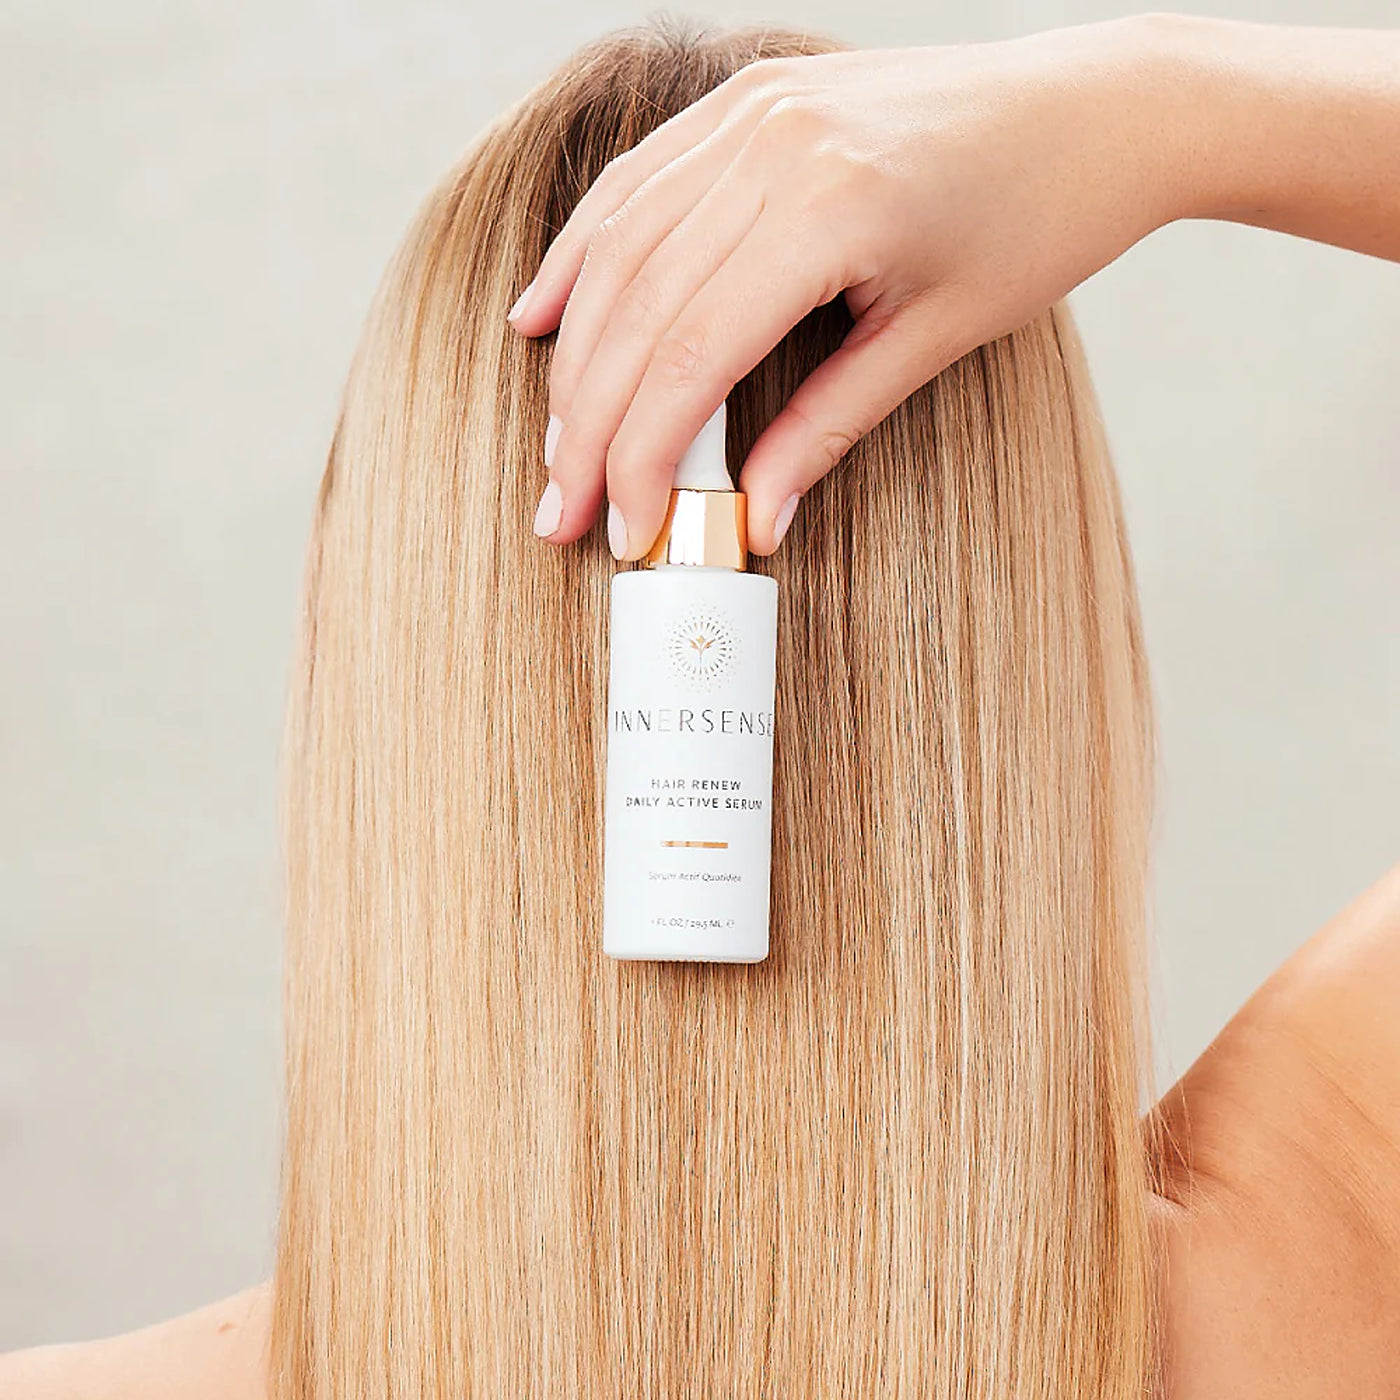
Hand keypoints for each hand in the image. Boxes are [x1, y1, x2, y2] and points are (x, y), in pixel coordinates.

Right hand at [510, 17, 1183, 557]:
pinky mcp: (748, 98)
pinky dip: (584, 254)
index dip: (641, 457)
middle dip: (589, 425)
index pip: (692, 356)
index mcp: (829, 208)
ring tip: (556, 441)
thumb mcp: (933, 338)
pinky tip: (545, 313)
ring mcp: (753, 110)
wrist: (1097, 107)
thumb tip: (757, 519)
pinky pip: (637, 183)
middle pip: (637, 308)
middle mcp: (773, 145)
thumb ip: (827, 428)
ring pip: (619, 247)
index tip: (625, 529)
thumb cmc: (1036, 221)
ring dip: (575, 354)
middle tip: (563, 509)